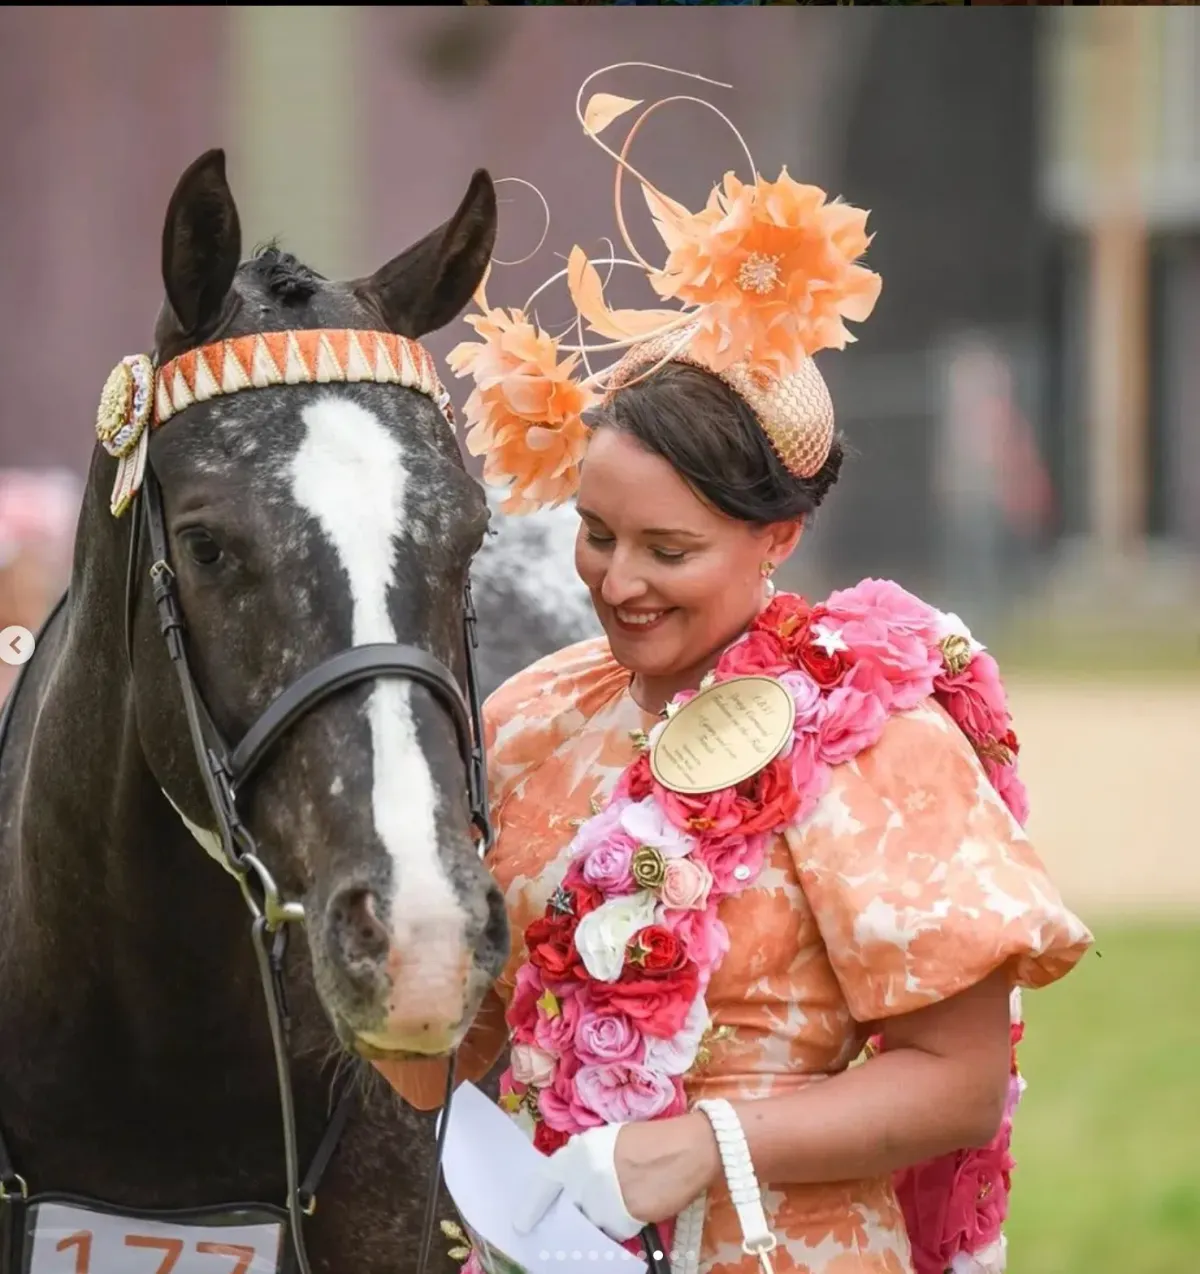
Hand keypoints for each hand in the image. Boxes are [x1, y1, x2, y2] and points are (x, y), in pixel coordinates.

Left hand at [515, 1115, 718, 1240]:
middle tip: (589, 1212)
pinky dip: (622, 1226)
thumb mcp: (611, 1141)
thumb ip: (587, 1162)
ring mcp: (601, 1198)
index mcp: (580, 1150)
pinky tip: (637, 1207)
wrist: (688, 1147)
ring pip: (591, 1224)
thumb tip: (573, 1186)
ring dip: (601, 1220)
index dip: (532, 1205)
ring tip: (623, 1200)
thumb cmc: (652, 1139)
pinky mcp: (621, 1219)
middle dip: (574, 1215)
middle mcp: (584, 1175)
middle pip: (567, 1209)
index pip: (545, 1182)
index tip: (522, 1224)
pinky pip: (614, 1232)